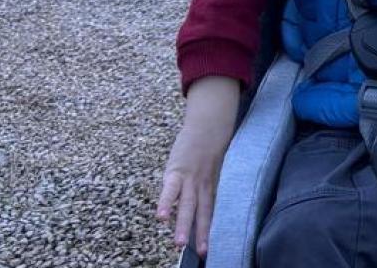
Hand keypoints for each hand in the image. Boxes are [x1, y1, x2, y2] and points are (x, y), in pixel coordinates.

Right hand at [156, 76, 239, 255]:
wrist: (210, 122)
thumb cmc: (212, 146)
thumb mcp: (216, 167)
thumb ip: (213, 183)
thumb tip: (213, 198)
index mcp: (213, 185)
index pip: (213, 212)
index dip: (212, 230)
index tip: (211, 248)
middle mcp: (203, 185)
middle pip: (202, 212)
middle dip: (200, 234)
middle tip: (201, 254)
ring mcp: (190, 178)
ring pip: (187, 205)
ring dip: (183, 224)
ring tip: (179, 244)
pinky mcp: (177, 170)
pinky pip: (170, 189)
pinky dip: (164, 202)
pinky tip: (160, 217)